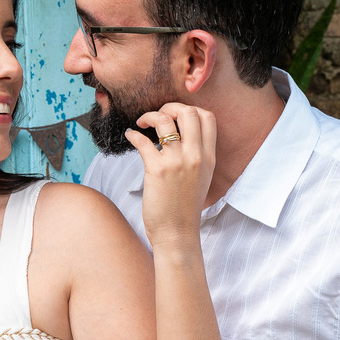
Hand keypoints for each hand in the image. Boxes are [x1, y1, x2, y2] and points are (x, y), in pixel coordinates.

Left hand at [125, 103, 216, 246]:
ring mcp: (177, 162)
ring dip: (149, 116)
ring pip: (164, 120)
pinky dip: (133, 134)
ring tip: (141, 123)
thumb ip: (198, 156)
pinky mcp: (157, 170)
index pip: (208, 117)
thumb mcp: (202, 178)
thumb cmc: (185, 207)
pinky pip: (142, 141)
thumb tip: (182, 136)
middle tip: (157, 115)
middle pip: (188, 112)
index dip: (190, 109)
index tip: (176, 116)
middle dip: (170, 107)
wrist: (177, 233)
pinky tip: (130, 136)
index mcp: (209, 157)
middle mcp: (196, 156)